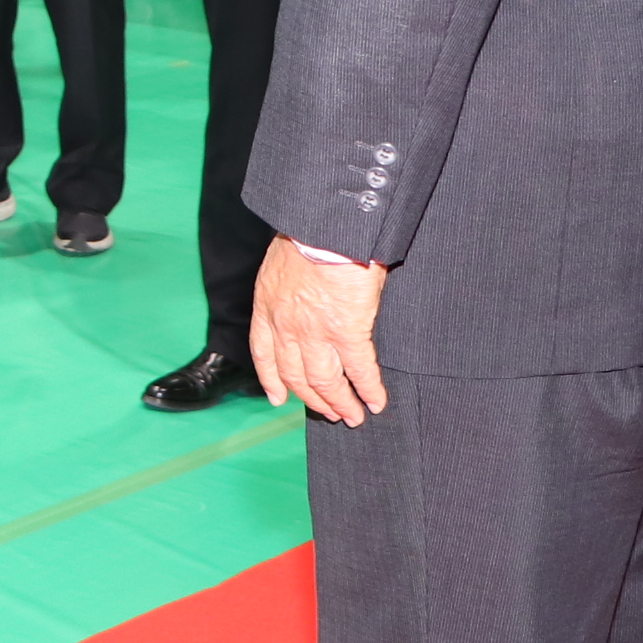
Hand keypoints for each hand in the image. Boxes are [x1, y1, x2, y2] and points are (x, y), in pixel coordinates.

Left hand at [251, 238, 389, 424]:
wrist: (324, 225)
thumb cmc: (308, 233)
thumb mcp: (282, 262)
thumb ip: (289, 286)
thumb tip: (304, 292)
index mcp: (267, 307)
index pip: (265, 354)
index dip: (272, 380)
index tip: (279, 398)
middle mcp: (286, 326)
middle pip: (296, 376)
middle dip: (314, 399)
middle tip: (329, 414)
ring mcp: (315, 332)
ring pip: (326, 381)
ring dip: (341, 403)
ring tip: (354, 416)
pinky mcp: (347, 331)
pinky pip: (360, 370)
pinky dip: (369, 389)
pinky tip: (377, 401)